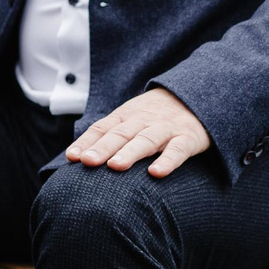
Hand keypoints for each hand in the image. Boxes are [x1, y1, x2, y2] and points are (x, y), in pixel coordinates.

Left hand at [66, 86, 211, 176]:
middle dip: (103, 148)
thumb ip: (108, 135)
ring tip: (115, 166)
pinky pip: (178, 150)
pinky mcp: (188, 137)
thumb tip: (77, 158)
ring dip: (130, 152)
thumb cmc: (154, 115)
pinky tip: (156, 173)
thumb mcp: (130, 118)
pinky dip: (168, 160)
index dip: (87, 142)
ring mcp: (166, 128)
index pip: (102, 128)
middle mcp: (143, 120)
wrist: (195, 95)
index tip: (72, 157)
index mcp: (126, 116)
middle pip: (120, 134)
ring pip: (146, 140)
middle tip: (88, 162)